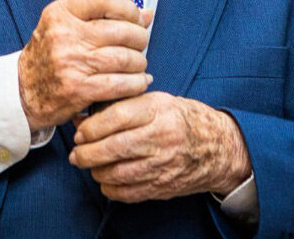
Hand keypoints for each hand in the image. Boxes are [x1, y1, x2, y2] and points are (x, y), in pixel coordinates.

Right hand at [17, 0, 151, 130]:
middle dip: (139, 38)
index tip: (135, 17)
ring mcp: (72, 63)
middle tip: (140, 43)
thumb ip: (102, 17)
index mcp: (59, 14)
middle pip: (120, 30)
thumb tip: (146, 13)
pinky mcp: (79, 89)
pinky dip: (136, 83)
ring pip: (125, 58)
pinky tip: (138, 81)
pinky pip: (121, 84)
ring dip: (139, 62)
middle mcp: (64, 35)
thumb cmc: (48, 57)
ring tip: (138, 64)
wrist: (24, 91)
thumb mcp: (64, 26)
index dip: (127, 7)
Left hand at [69, 91, 250, 201]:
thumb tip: (82, 118)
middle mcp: (161, 137)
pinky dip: (111, 189)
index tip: (79, 132)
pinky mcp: (164, 185)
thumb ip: (121, 107)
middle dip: (87, 153)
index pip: (118, 117)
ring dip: (97, 171)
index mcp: (158, 110)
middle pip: (115, 148)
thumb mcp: (155, 101)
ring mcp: (164, 164)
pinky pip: (130, 193)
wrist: (217, 146)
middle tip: (76, 153)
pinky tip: (106, 180)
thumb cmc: (180, 118)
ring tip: (88, 165)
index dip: (92, 127)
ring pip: (119, 173)